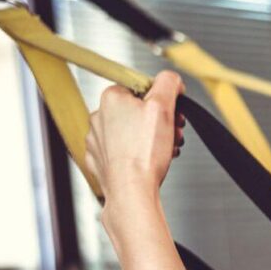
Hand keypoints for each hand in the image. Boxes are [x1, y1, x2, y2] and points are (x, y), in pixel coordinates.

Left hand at [85, 71, 185, 222]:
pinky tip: (148, 162)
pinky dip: (137, 155)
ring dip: (151, 139)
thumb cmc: (144, 154)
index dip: (163, 102)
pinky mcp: (99, 160)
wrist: (131, 190)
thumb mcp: (163, 107)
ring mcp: (97, 140)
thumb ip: (168, 83)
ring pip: (131, 132)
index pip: (142, 89)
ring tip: (164, 151)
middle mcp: (99, 116)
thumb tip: (171, 78)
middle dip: (159, 122)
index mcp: (112, 98)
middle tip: (173, 134)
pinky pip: (122, 152)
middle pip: (137, 111)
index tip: (173, 114)